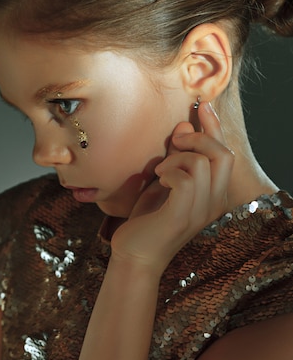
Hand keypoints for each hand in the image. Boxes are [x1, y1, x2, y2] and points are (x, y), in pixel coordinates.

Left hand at [110, 101, 234, 273]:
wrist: (134, 255)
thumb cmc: (148, 219)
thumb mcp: (165, 182)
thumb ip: (178, 157)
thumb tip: (184, 126)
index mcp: (213, 194)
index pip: (225, 153)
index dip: (215, 126)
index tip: (203, 105)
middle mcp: (213, 203)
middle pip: (224, 154)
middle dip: (199, 138)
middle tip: (174, 142)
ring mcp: (200, 212)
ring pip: (203, 163)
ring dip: (178, 157)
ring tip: (161, 170)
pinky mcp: (181, 217)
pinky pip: (185, 180)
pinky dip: (170, 172)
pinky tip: (158, 179)